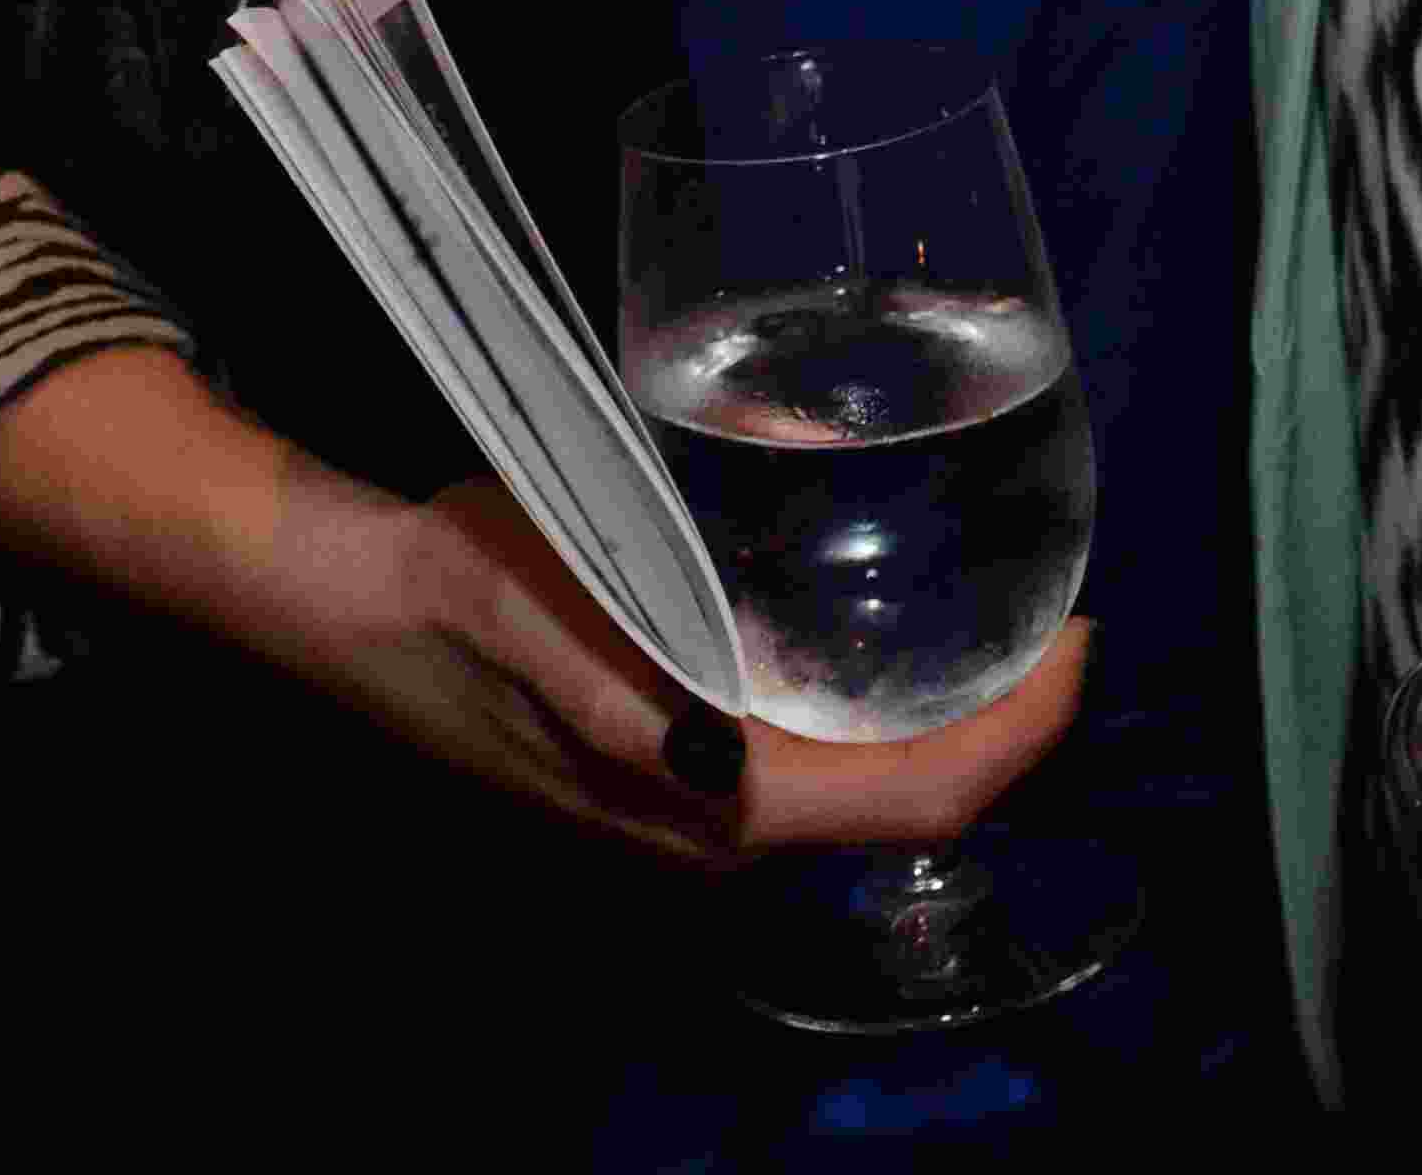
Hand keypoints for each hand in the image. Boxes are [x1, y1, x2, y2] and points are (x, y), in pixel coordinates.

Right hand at [295, 478, 1096, 870]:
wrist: (340, 598)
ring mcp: (697, 808)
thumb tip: (719, 756)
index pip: (917, 798)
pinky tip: (900, 631)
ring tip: (1012, 613)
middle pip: (915, 802)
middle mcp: (717, 829)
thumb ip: (617, 690)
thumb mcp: (530, 606)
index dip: (1019, 731)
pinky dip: (890, 708)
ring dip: (955, 715)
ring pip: (873, 786)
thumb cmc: (445, 591)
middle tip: (1063, 609)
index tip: (1081, 636)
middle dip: (1008, 721)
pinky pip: (824, 762)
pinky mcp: (677, 766)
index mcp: (707, 806)